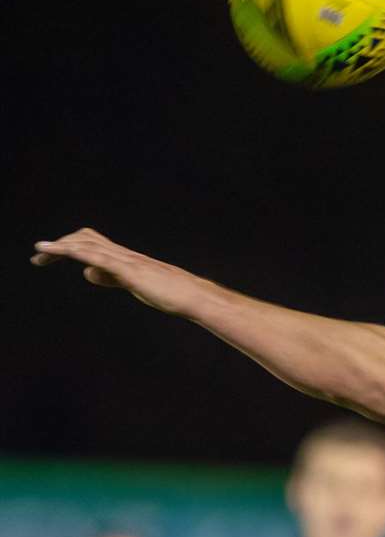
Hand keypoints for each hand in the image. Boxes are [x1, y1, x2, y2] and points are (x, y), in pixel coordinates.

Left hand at [32, 228, 200, 315]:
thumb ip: (110, 277)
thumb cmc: (170, 293)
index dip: (70, 247)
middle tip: (39, 256)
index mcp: (125, 258)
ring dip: (63, 246)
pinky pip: (101, 258)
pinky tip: (65, 255)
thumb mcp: (133, 284)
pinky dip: (79, 253)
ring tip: (41, 250)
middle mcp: (124, 254)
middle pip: (86, 240)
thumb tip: (87, 272)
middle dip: (61, 246)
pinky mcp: (130, 271)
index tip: (48, 257)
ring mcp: (127, 261)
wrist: (192, 295)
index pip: (92, 244)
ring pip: (90, 246)